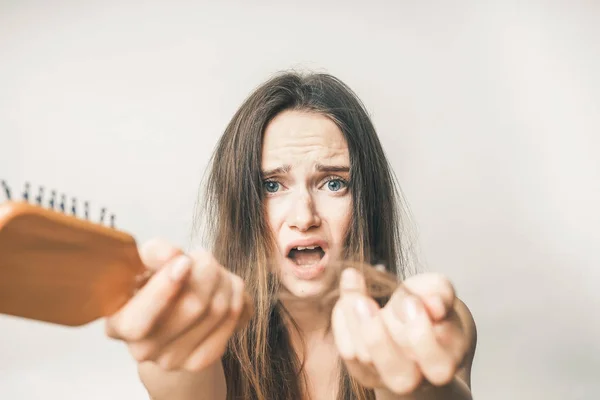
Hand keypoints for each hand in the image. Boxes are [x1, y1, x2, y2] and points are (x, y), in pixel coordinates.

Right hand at [105, 238, 248, 371]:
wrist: (170, 316)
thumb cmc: (154, 282)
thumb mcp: (145, 261)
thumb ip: (154, 252)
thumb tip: (172, 255)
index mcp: (119, 324)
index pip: (138, 321)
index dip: (164, 289)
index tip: (184, 261)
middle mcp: (143, 350)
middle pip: (192, 306)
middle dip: (206, 269)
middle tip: (202, 256)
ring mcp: (173, 359)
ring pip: (219, 308)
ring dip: (223, 278)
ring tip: (212, 270)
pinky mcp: (202, 360)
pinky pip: (235, 317)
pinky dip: (236, 293)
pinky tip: (225, 287)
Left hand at [331, 268, 468, 394]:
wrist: (410, 322)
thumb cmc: (428, 306)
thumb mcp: (438, 292)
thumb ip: (440, 292)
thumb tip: (432, 303)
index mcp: (445, 360)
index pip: (436, 363)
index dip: (421, 334)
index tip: (410, 300)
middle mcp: (417, 379)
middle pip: (399, 375)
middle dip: (378, 338)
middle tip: (366, 303)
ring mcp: (386, 377)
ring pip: (367, 360)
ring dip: (356, 323)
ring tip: (356, 297)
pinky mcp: (362, 369)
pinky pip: (348, 350)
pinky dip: (343, 322)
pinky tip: (347, 297)